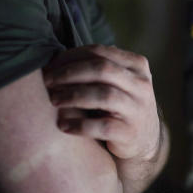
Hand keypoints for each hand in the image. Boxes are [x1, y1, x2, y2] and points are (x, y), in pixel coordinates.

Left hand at [43, 44, 162, 163]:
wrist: (145, 141)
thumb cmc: (120, 105)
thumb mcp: (119, 81)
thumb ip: (99, 66)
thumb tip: (57, 55)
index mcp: (136, 65)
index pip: (99, 52)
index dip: (70, 57)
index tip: (50, 65)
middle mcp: (141, 85)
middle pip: (101, 69)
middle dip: (70, 73)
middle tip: (47, 81)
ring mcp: (138, 109)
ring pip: (103, 95)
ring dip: (73, 96)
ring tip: (53, 100)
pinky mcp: (130, 133)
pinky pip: (103, 127)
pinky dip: (79, 125)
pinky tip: (63, 126)